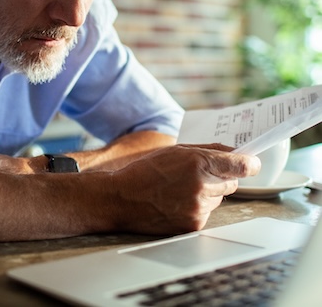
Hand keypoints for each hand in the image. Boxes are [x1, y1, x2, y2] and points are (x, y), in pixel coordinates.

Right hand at [111, 143, 259, 234]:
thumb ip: (208, 150)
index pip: (241, 165)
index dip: (249, 163)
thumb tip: (236, 152)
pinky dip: (198, 208)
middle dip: (219, 178)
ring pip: (220, 199)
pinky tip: (177, 202)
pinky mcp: (194, 225)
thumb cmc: (146, 171)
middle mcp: (202, 186)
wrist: (123, 198)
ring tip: (180, 190)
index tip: (253, 163)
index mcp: (198, 163)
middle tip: (196, 175)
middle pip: (231, 182)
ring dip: (208, 194)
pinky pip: (208, 213)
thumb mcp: (176, 150)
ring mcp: (199, 208)